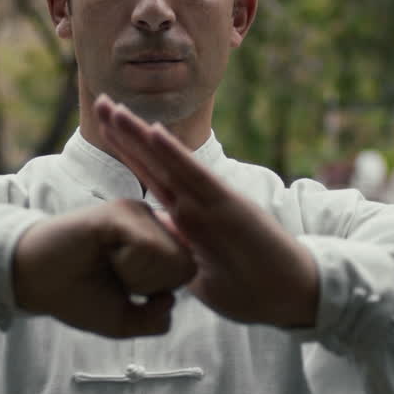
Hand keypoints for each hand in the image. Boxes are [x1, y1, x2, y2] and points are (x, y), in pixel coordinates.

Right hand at [13, 198, 196, 337]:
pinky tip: (105, 256)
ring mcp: (135, 213)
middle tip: (117, 277)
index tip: (128, 290)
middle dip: (152, 285)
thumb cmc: (76, 295)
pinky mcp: (118, 212)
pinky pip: (148, 245)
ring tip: (108, 264)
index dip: (162, 291)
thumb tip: (170, 300)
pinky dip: (129, 264)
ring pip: (170, 255)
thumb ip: (155, 320)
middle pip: (185, 264)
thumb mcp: (123, 321)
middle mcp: (150, 222)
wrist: (33, 282)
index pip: (188, 269)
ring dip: (138, 275)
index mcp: (155, 242)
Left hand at [94, 94, 319, 327]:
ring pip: (165, 162)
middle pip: (151, 161)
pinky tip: (152, 131)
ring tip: (112, 108)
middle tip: (99, 101)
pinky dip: (173, 153)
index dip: (126, 150)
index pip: (150, 175)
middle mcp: (196, 201)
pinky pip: (194, 177)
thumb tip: (160, 236)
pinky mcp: (228, 205)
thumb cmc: (251, 285)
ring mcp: (210, 201)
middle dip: (124, 132)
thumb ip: (179, 248)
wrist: (294, 292)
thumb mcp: (200, 268)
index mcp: (188, 214)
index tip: (103, 125)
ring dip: (137, 135)